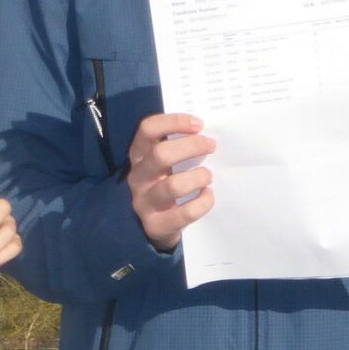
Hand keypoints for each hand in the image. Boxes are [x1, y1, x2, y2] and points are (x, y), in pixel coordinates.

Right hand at [126, 111, 214, 248]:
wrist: (155, 227)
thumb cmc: (166, 184)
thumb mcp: (165, 164)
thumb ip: (178, 148)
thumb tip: (207, 135)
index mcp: (139, 156)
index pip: (147, 130)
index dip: (173, 122)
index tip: (198, 124)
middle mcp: (137, 177)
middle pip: (160, 155)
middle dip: (191, 146)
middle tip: (211, 145)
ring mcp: (144, 202)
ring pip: (173, 186)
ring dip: (198, 177)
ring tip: (207, 175)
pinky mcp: (156, 225)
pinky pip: (185, 212)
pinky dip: (203, 202)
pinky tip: (208, 195)